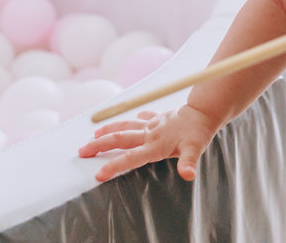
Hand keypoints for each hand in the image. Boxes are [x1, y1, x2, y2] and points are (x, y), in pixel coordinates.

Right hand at [77, 106, 218, 181]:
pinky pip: (140, 118)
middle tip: (82, 152)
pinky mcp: (157, 117)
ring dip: (108, 131)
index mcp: (155, 145)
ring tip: (93, 136)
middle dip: (99, 146)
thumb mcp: (195, 149)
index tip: (98, 174)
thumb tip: (188, 175)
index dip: (114, 166)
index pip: (130, 158)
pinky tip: (127, 121)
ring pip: (125, 127)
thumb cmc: (198, 133)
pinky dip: (131, 120)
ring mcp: (152, 124)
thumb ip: (188, 162)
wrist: (203, 111)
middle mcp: (150, 134)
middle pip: (120, 140)